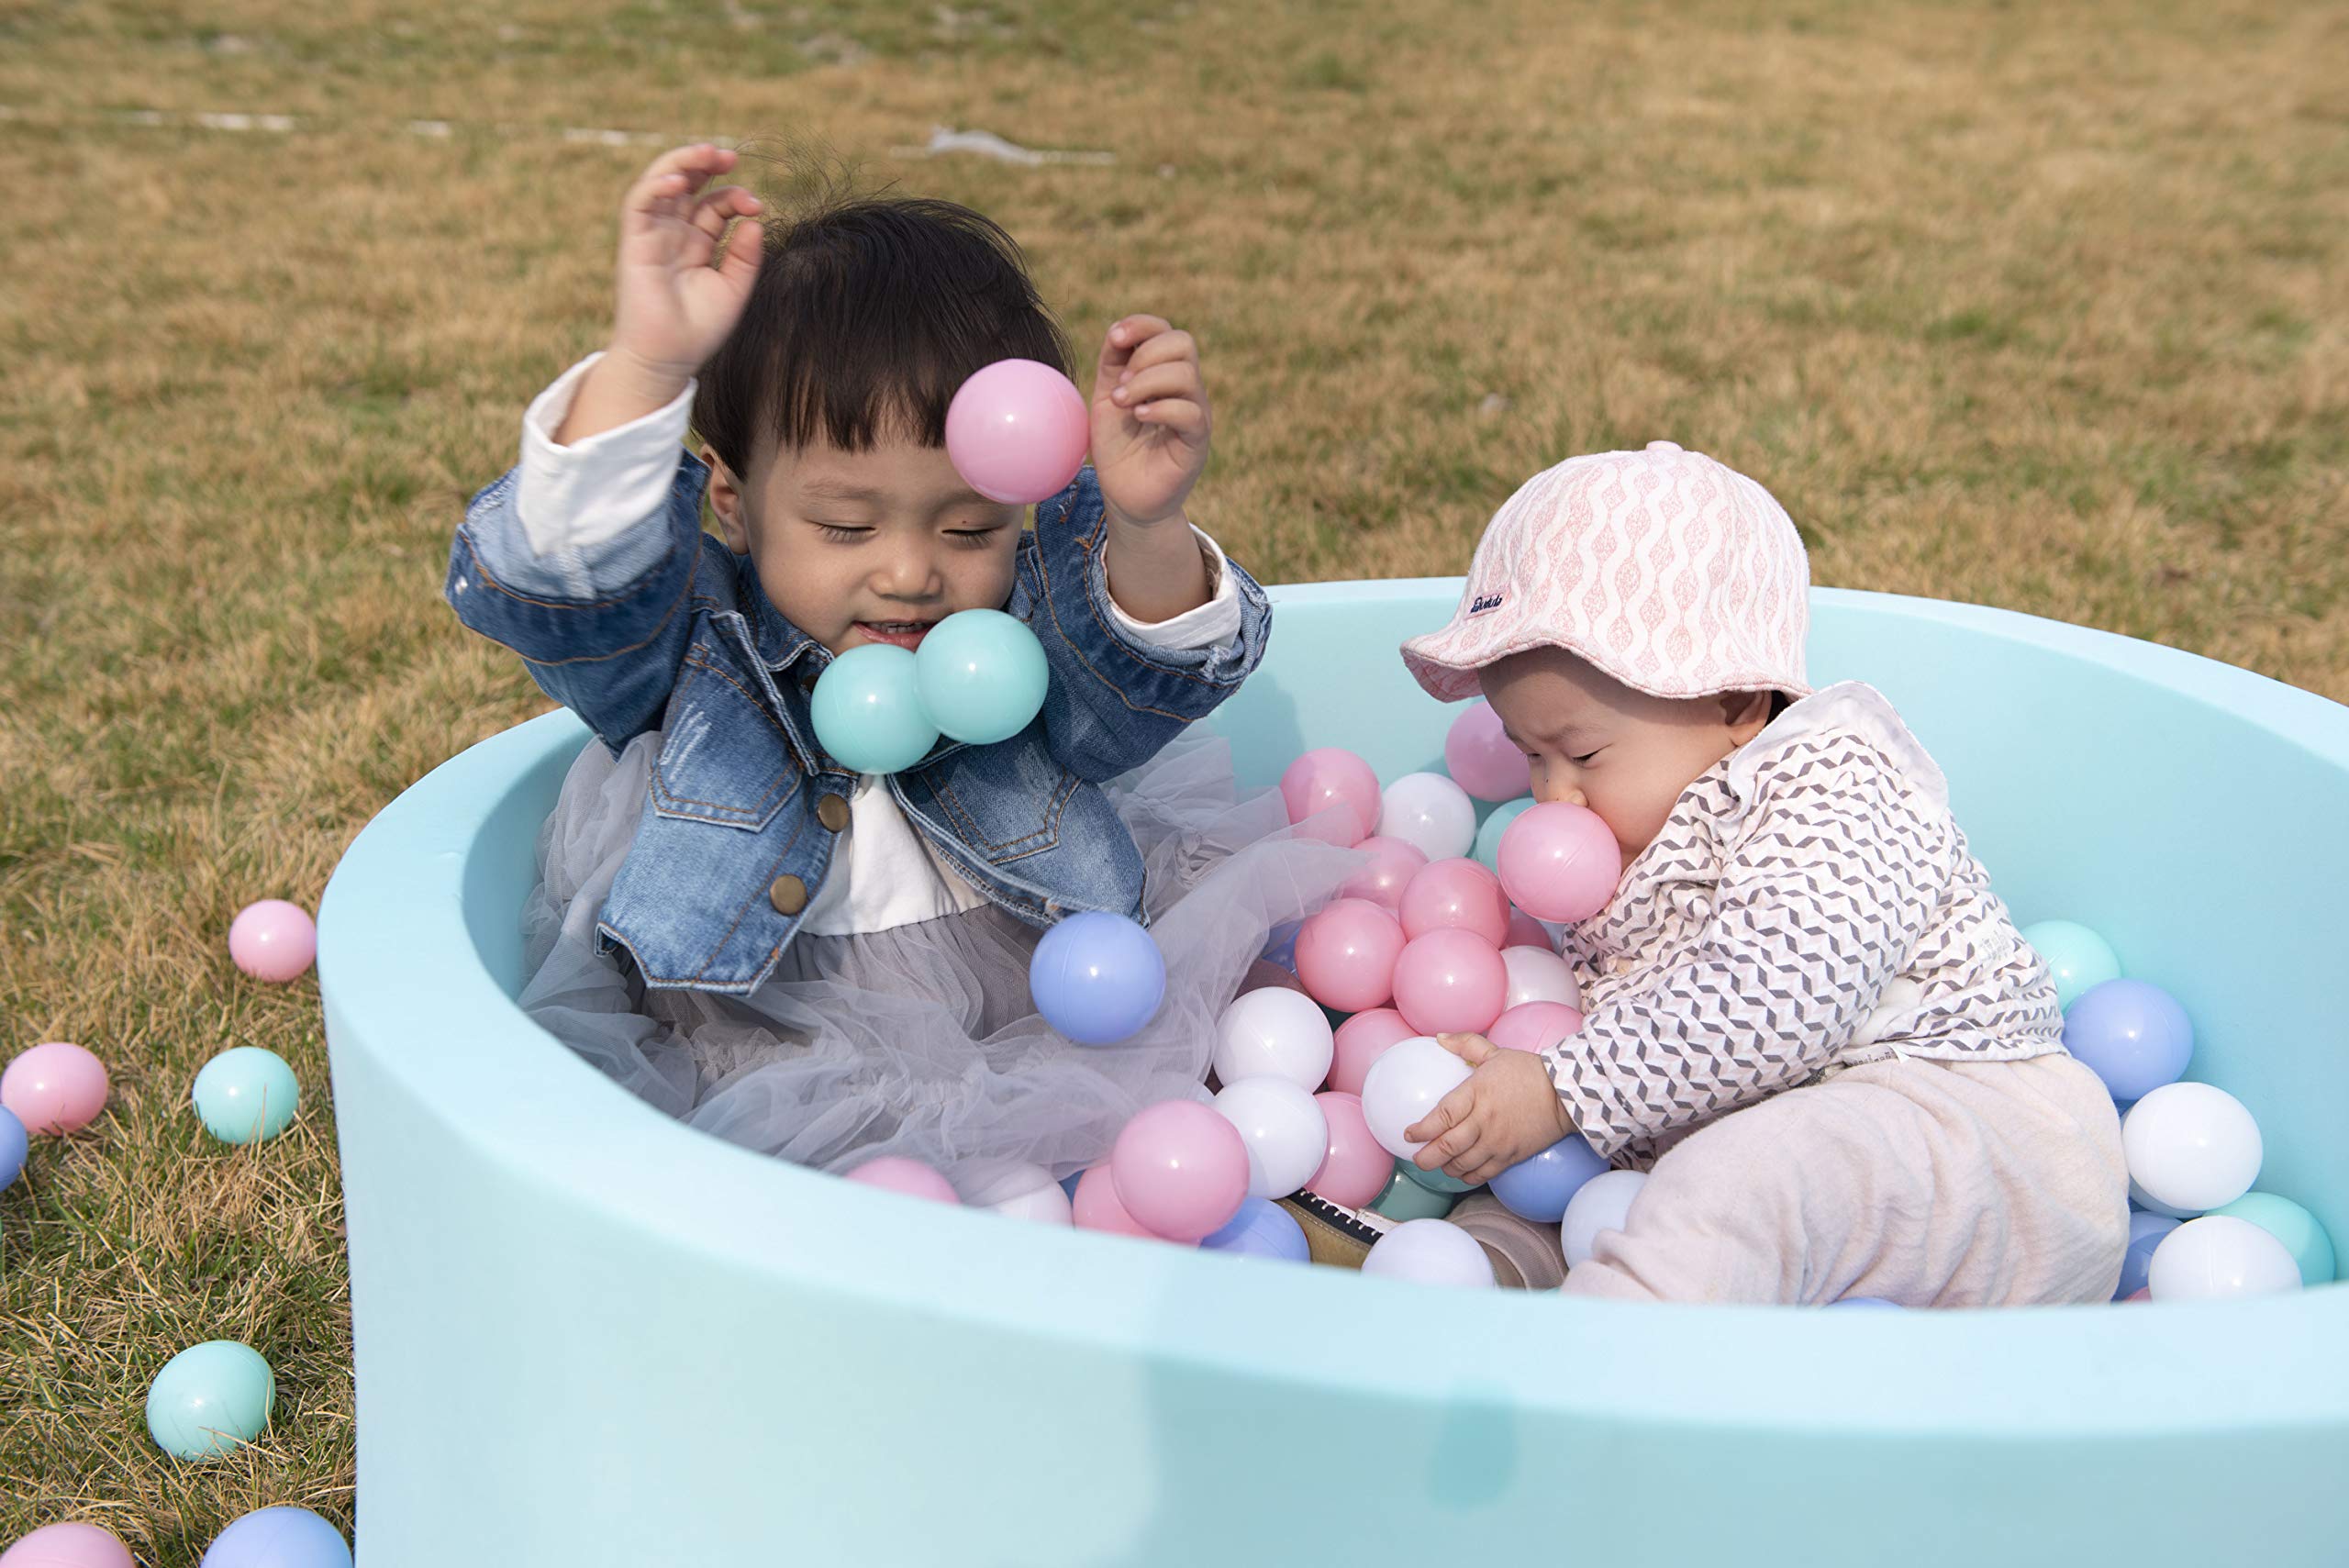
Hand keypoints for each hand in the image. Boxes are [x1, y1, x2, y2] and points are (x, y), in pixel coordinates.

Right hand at [608, 144, 765, 387]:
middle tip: (730, 156)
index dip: (734, 197)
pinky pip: (640, 203)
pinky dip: (656, 186)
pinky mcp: (634, 242)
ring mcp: (652, 235)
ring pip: (661, 184)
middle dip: (706, 164)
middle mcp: (673, 234)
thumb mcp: (733, 289)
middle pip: (686, 185)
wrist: (668, 358)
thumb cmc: (699, 330)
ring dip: (682, 163)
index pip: (714, 205)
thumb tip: (754, 221)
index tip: (757, 205)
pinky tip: (679, 180)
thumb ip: (745, 256)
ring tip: (708, 153)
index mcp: (696, 243)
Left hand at [1089, 314, 1210, 528]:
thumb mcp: (1107, 398)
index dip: (1142, 325)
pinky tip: (1138, 416)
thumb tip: (1117, 332)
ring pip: (1186, 375)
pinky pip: (1190, 413)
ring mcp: (1195, 413)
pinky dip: (1160, 408)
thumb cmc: (1118, 448)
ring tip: (1122, 403)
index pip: (1166, 332)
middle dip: (1145, 355)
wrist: (1125, 496)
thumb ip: (1113, 364)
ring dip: (1146, 382)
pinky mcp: (1196, 442)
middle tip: (1120, 384)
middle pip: (1183, 343)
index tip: (1114, 339)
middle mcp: (1185, 389)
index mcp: (1164, 373)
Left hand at [1404, 1033, 1574, 1186]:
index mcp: (1477, 1093)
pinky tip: (1460, 1173)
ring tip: (1437, 1164)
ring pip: (1463, 1164)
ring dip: (1445, 1167)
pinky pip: (1483, 1173)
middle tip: (1416, 1159)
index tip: (1409, 1134)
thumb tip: (1439, 1037)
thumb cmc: (1529, 1071)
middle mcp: (1484, 1121)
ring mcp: (1498, 1141)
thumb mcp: (1496, 1052)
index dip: (1422, 1129)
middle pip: (1447, 1146)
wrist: (1566, 1094)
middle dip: (1426, 1157)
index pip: (1442, 1116)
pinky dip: (1468, 1176)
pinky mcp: (1511, 1156)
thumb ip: (1466, 1044)